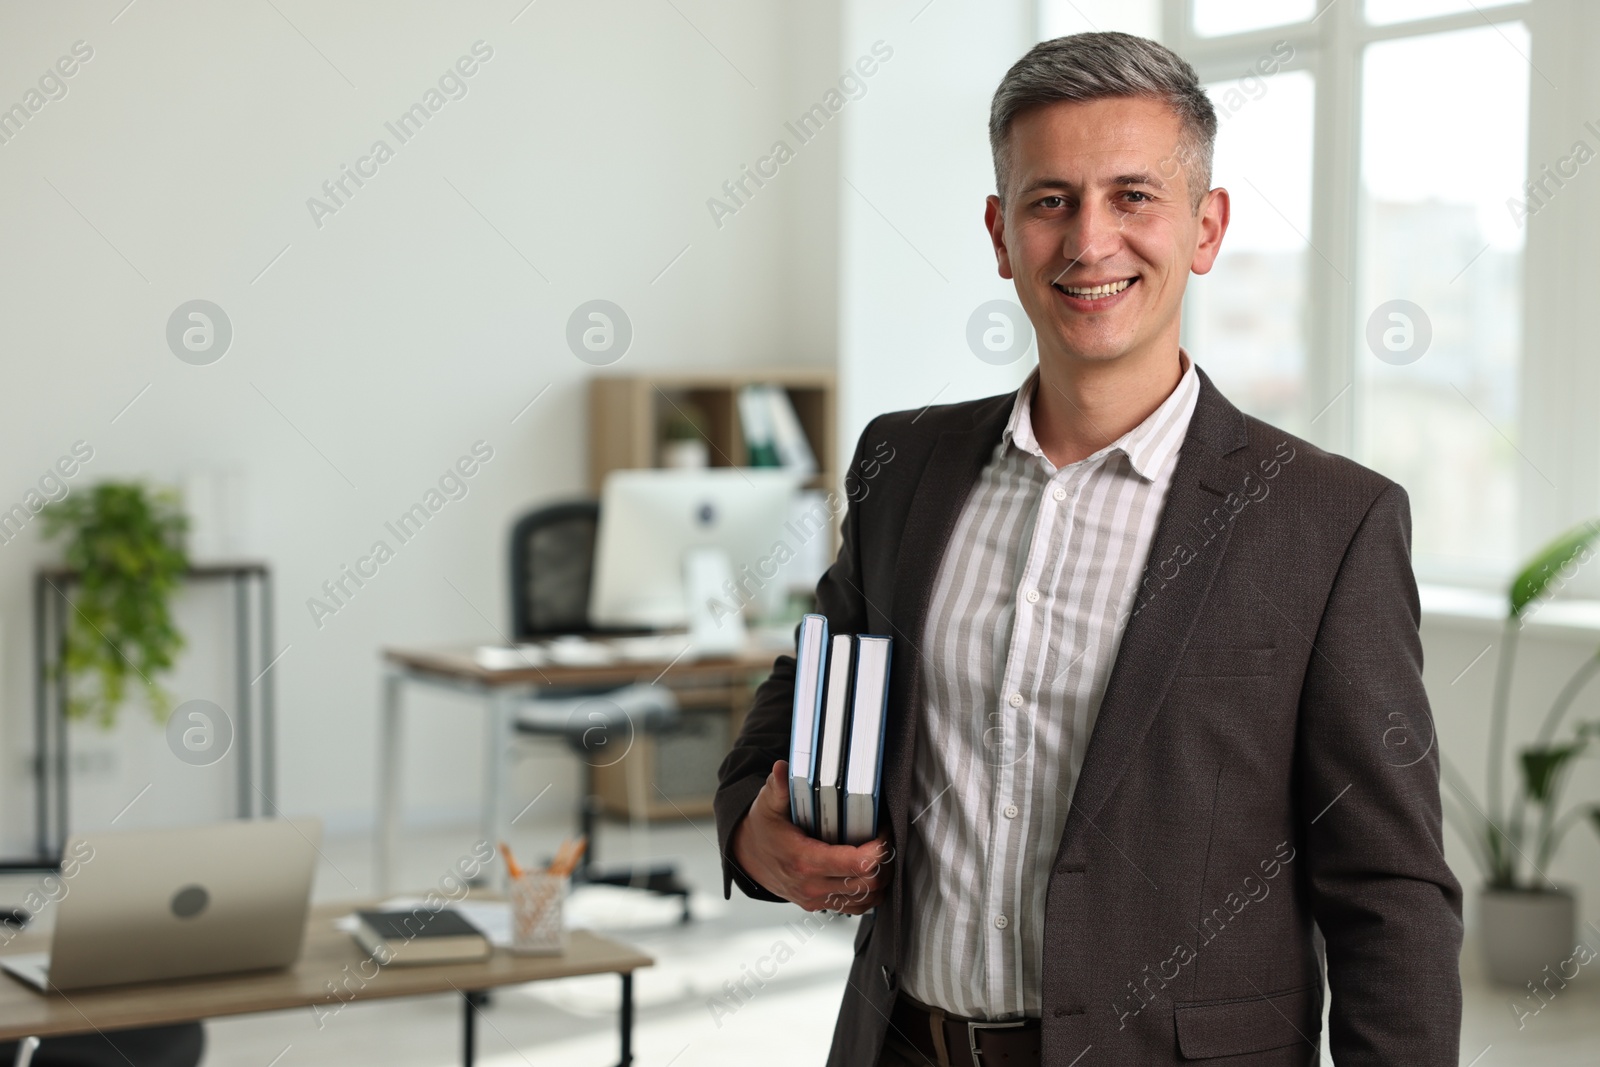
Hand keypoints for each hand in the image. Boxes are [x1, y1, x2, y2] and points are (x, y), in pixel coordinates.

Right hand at [730, 760, 893, 914]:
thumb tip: (782, 769)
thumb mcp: (767, 804)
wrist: (747, 856)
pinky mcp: (820, 904)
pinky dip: (869, 893)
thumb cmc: (762, 829)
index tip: (882, 830)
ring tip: (881, 856)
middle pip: (869, 883)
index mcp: (804, 860)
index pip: (858, 863)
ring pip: (867, 899)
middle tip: (886, 841)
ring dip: (880, 879)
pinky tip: (868, 873)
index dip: (879, 847)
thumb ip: (779, 787)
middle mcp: (812, 885)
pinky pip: (855, 908)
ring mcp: (816, 898)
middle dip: (885, 862)